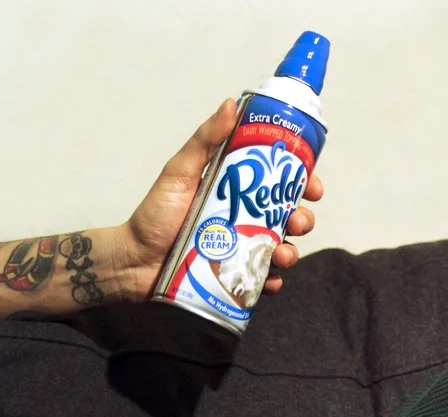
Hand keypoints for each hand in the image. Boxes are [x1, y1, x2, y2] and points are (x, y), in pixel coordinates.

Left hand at [114, 98, 323, 300]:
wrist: (135, 261)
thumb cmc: (155, 214)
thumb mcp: (180, 171)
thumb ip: (205, 140)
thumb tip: (231, 104)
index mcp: (238, 193)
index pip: (279, 185)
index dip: (302, 184)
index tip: (312, 186)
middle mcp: (245, 220)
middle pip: (289, 218)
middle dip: (302, 219)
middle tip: (297, 221)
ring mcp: (243, 250)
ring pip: (283, 250)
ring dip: (292, 252)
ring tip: (281, 254)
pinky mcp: (237, 277)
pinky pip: (263, 280)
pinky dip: (273, 281)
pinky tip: (270, 280)